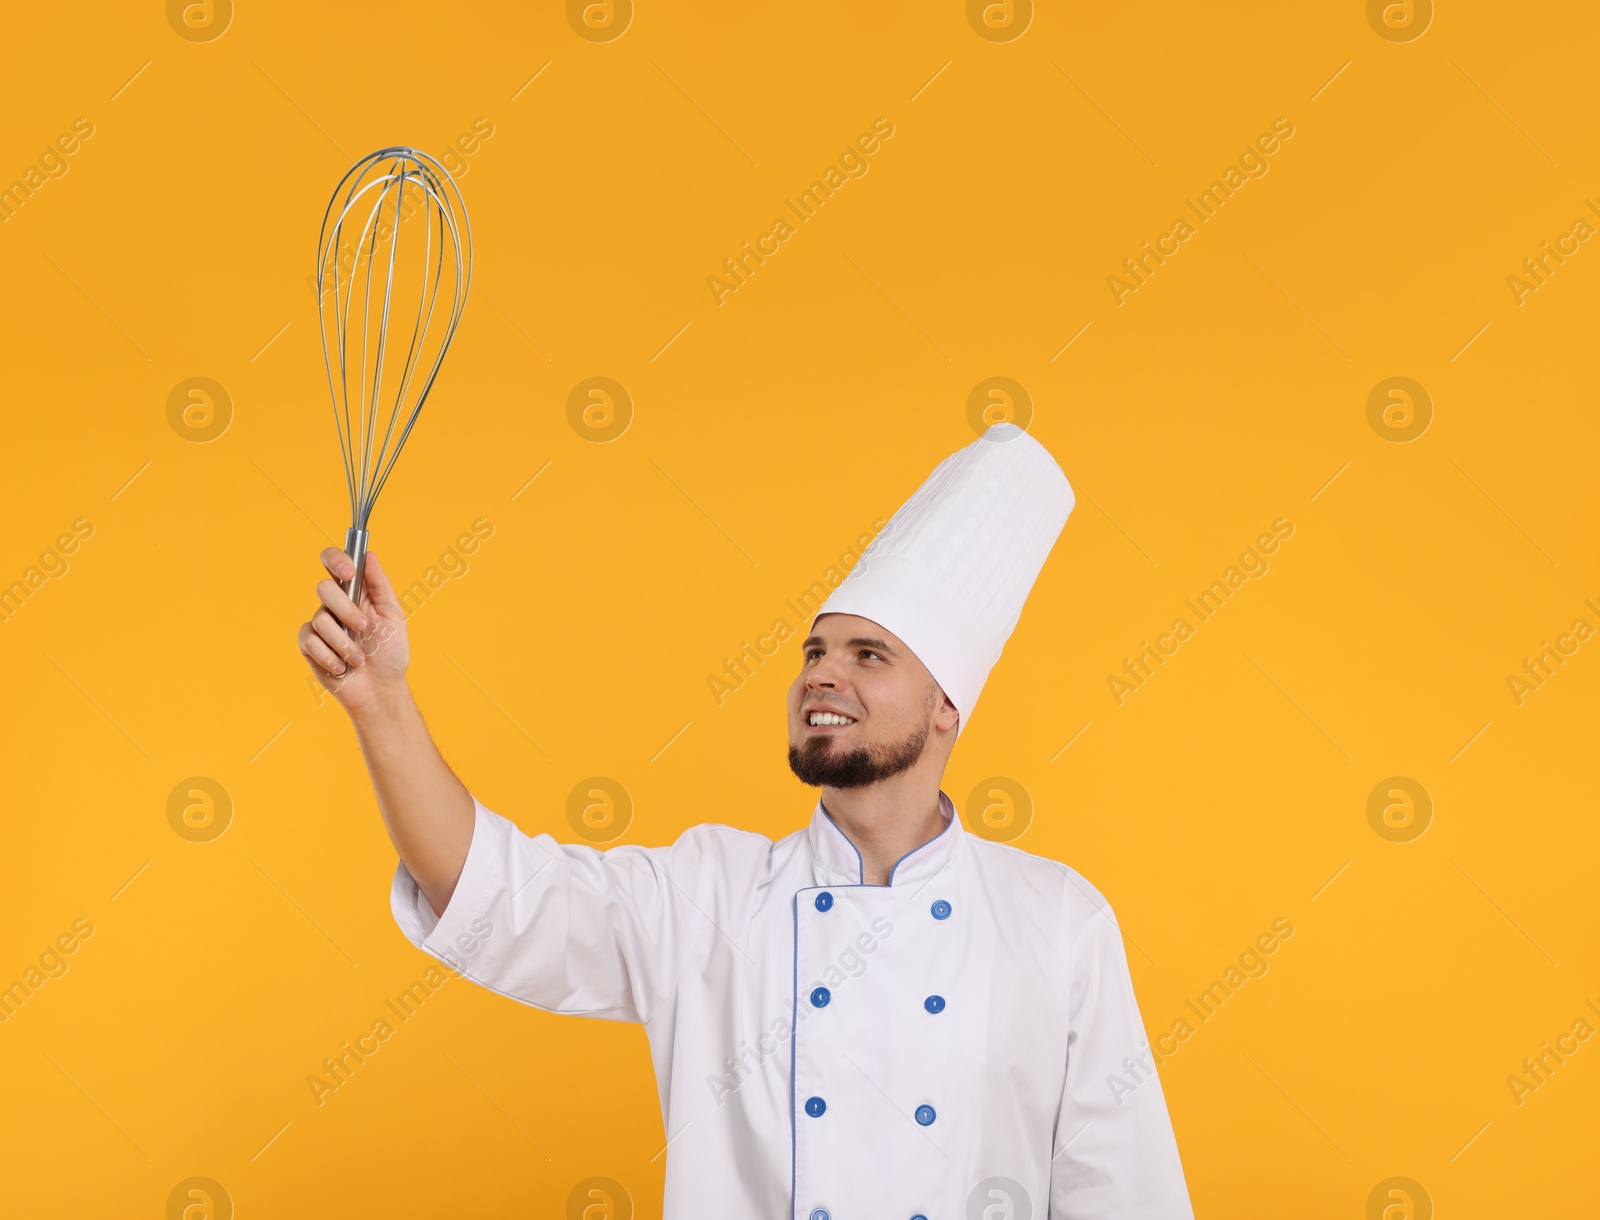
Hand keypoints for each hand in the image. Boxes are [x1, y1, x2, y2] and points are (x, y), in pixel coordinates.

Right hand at [297, 547, 410, 716]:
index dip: (336, 559)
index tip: (349, 571)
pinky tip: (344, 667)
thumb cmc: (389, 652)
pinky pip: (310, 641)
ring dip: (344, 642)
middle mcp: (335, 605)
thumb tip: (370, 555)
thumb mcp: (393, 616)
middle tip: (363, 628)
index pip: (335, 563)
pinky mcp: (309, 646)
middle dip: (345, 609)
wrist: (380, 688)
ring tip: (359, 659)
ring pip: (320, 619)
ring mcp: (321, 625)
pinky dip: (331, 656)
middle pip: (324, 588)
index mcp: (355, 593)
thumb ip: (380, 585)